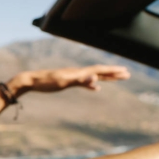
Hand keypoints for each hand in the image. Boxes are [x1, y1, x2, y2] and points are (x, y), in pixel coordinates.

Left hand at [11, 64, 130, 94]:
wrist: (30, 81)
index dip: (113, 70)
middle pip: (99, 71)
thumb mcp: (63, 82)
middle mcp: (77, 72)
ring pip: (93, 76)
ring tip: (117, 78)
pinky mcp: (67, 82)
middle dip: (113, 73)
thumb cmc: (45, 82)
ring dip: (106, 77)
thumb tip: (95, 79)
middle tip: (127, 74)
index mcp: (78, 72)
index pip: (99, 69)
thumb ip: (80, 81)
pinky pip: (84, 83)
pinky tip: (96, 88)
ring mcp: (72, 76)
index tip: (125, 71)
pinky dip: (92, 85)